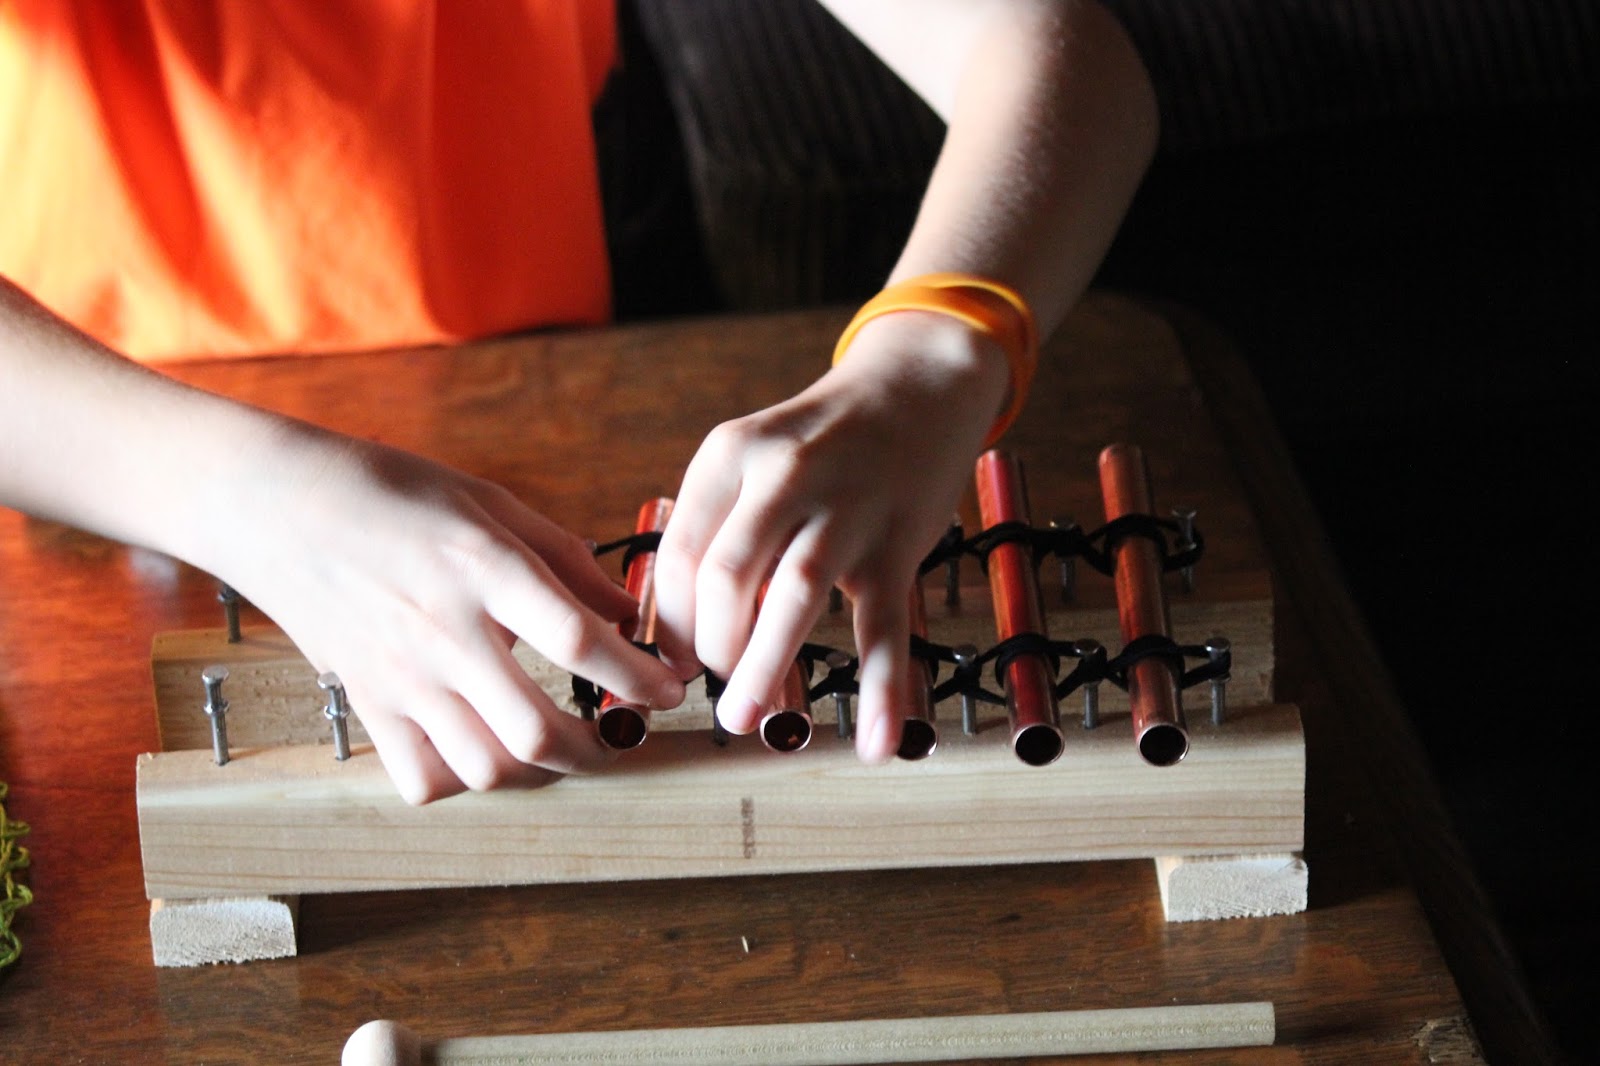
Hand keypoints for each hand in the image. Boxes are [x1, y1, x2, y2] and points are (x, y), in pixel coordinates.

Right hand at [205, 422, 685, 803]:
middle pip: (537, 731)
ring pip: (486, 767)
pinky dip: (464, 781)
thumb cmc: (392, 492)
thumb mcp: (490, 502)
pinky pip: (422, 778)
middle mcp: (443, 632)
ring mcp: (400, 676)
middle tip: (620, 734)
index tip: (668, 690)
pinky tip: (484, 748)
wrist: (278, 505)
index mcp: (484, 568)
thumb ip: (564, 558)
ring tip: (559, 743)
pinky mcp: (367, 703)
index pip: (580, 642)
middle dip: (600, 747)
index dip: (638, 677)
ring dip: (538, 768)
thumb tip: (625, 607)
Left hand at [652, 312, 1008, 760]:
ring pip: (793, 597)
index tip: (674, 662)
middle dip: (710, 647)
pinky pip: (886, 625)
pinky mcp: (898, 541)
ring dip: (763, 668)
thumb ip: (720, 528)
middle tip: (715, 687)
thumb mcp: (753, 456)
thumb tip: (686, 631)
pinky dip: (882, 690)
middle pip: (725, 577)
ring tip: (745, 719)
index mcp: (729, 453)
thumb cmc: (820, 440)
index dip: (671, 621)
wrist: (917, 387)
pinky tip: (877, 743)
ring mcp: (846, 505)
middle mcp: (783, 472)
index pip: (681, 554)